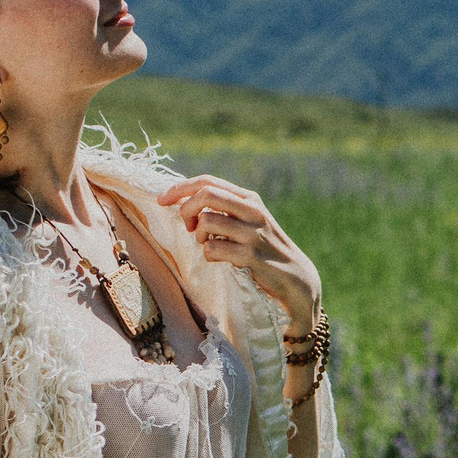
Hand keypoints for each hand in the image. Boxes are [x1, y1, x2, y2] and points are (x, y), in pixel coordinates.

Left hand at [155, 175, 322, 327]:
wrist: (295, 276)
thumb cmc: (263, 248)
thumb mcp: (248, 221)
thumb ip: (224, 209)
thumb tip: (184, 201)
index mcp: (249, 198)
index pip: (208, 182)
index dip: (180, 188)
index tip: (162, 201)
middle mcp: (252, 211)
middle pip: (206, 194)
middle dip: (186, 209)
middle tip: (188, 227)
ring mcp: (252, 233)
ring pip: (207, 222)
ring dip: (199, 237)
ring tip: (208, 244)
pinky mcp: (251, 255)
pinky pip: (213, 249)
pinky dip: (209, 255)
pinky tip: (221, 259)